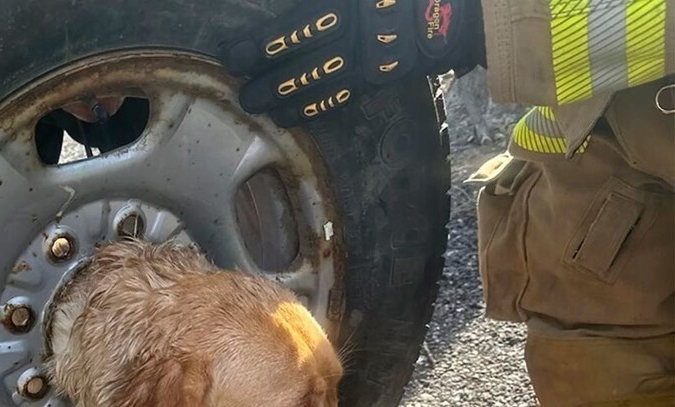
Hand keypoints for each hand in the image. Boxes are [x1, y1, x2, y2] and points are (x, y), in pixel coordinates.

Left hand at [219, 0, 484, 126]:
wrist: (450, 11)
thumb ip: (319, 4)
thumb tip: (294, 10)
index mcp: (346, 7)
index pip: (297, 30)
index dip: (263, 45)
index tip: (235, 54)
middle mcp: (355, 37)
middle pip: (305, 63)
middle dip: (271, 81)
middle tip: (244, 95)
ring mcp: (368, 61)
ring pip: (322, 85)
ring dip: (289, 100)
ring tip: (262, 110)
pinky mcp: (378, 78)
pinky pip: (343, 96)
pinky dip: (317, 107)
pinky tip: (294, 116)